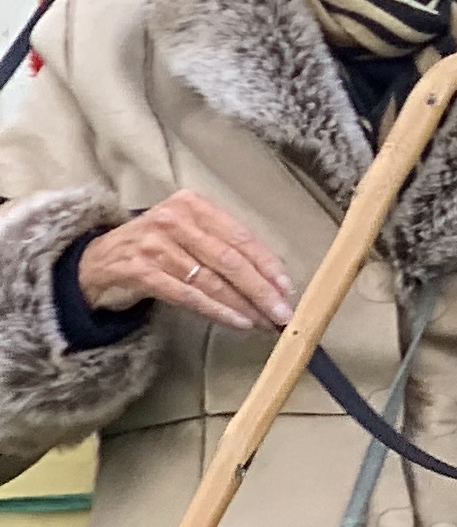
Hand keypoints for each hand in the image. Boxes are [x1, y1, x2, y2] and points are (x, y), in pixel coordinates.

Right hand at [77, 188, 297, 331]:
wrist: (98, 259)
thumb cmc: (157, 246)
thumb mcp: (188, 232)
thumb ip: (223, 245)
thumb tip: (272, 277)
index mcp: (192, 205)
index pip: (240, 236)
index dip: (267, 263)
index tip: (287, 286)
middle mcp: (173, 220)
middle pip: (228, 260)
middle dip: (260, 289)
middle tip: (282, 311)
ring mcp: (154, 245)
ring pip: (210, 280)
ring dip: (242, 305)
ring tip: (263, 321)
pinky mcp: (139, 270)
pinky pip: (187, 295)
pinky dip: (216, 310)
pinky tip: (236, 321)